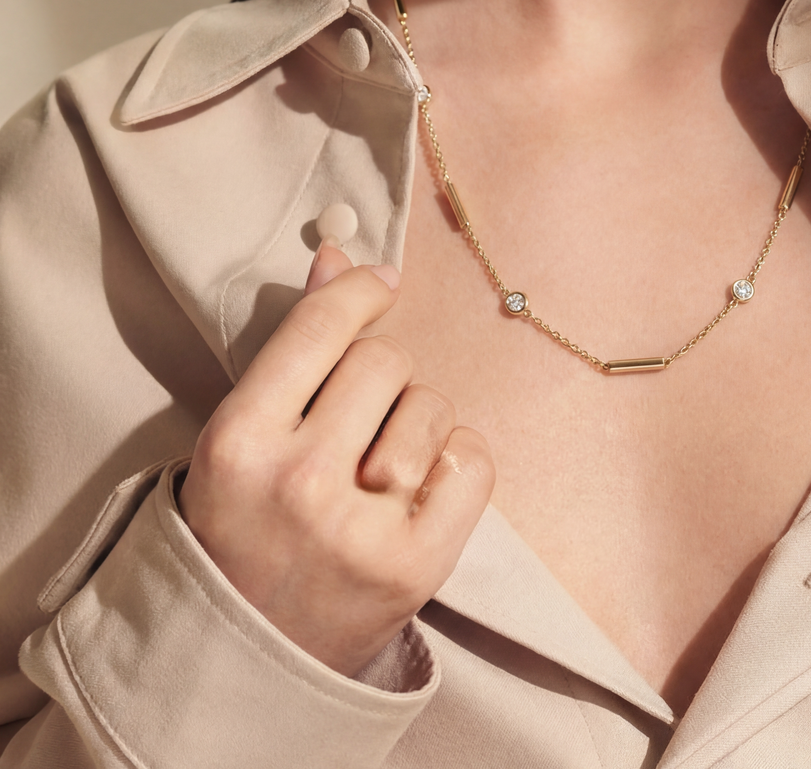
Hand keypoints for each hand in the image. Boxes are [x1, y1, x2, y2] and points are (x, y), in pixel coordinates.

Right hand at [179, 243, 493, 676]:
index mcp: (239, 441)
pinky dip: (458, 461)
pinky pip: (474, 459)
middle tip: (356, 421)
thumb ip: (294, 344)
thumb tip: (339, 254)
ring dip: (419, 422)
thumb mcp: (245, 434)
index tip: (380, 283)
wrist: (251, 654)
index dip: (360, 290)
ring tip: (380, 467)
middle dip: (382, 375)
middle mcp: (298, 482)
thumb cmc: (246, 527)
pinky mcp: (417, 564)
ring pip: (433, 405)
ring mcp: (359, 528)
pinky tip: (422, 488)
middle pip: (387, 360)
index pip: (322, 326)